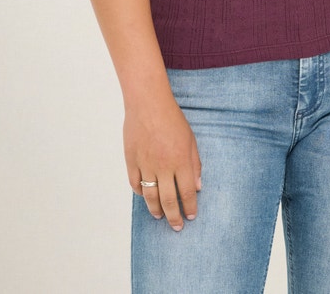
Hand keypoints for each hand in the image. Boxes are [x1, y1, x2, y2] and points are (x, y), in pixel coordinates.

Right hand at [124, 97, 201, 230]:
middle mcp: (163, 167)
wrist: (148, 104)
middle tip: (177, 226)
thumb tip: (197, 187)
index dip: (189, 207)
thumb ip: (195, 163)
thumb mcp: (191, 139)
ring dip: (156, 210)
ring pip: (150, 197)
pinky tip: (146, 197)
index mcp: (180, 161)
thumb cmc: (172, 119)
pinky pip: (135, 184)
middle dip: (174, 217)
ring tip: (160, 216)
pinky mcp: (131, 161)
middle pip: (168, 200)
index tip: (191, 216)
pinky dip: (140, 193)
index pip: (186, 193)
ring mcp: (145, 165)